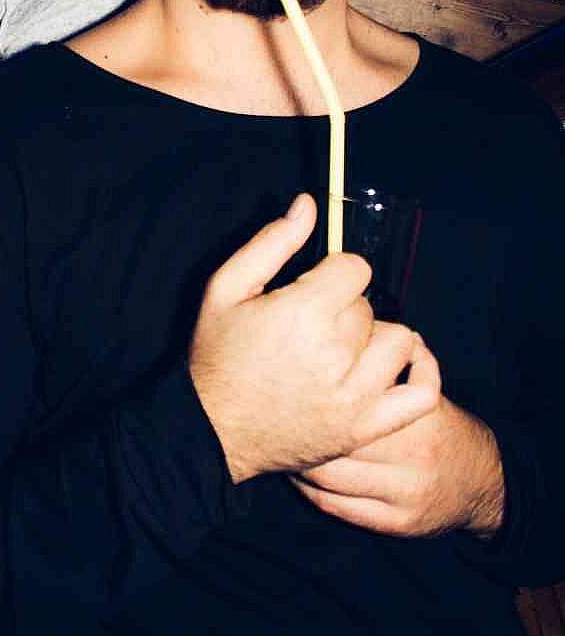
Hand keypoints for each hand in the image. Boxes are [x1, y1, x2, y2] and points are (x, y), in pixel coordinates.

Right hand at [190, 194, 439, 482]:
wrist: (212, 430)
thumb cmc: (217, 354)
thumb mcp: (227, 287)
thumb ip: (271, 242)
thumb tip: (308, 205)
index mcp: (303, 312)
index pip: (355, 269)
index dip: (332, 273)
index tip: (310, 289)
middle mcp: (335, 353)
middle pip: (370, 305)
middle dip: (343, 307)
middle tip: (311, 327)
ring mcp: (355, 395)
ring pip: (398, 340)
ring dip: (375, 339)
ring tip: (344, 349)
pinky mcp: (364, 426)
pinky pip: (421, 394)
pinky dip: (423, 372)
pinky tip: (402, 362)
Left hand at [292, 362, 504, 538]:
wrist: (483, 482)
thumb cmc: (443, 427)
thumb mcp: (428, 392)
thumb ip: (394, 369)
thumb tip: (358, 331)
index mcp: (418, 418)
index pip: (355, 406)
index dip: (318, 399)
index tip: (294, 388)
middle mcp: (412, 458)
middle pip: (337, 445)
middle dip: (303, 432)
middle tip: (278, 418)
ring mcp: (404, 494)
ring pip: (330, 481)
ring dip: (299, 464)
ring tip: (285, 446)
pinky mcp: (397, 523)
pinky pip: (338, 508)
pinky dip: (311, 492)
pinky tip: (300, 478)